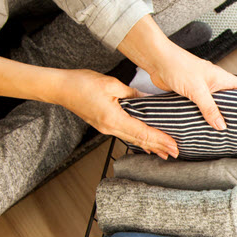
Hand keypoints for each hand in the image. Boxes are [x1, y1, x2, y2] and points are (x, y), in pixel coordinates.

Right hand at [55, 69, 178, 158]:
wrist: (60, 88)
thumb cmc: (81, 83)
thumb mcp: (111, 84)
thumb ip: (131, 94)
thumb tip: (146, 99)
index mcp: (113, 119)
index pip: (142, 132)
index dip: (160, 140)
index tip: (173, 145)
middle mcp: (110, 128)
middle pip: (139, 140)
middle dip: (159, 147)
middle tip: (176, 153)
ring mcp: (106, 128)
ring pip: (133, 140)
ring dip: (150, 146)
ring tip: (164, 153)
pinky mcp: (103, 125)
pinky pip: (125, 135)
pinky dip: (138, 140)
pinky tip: (145, 145)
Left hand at [118, 16, 236, 129]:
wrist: (157, 60)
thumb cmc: (178, 65)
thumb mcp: (197, 90)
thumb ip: (210, 108)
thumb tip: (221, 124)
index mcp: (221, 78)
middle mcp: (214, 83)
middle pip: (230, 99)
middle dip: (233, 112)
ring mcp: (202, 88)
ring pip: (214, 104)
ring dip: (216, 115)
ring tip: (220, 130)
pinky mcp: (190, 94)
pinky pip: (200, 107)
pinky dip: (202, 115)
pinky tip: (202, 124)